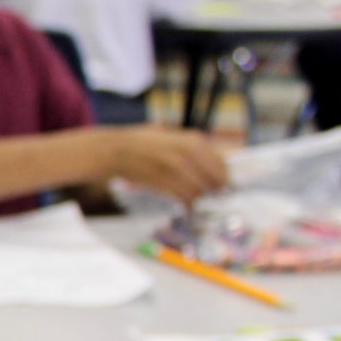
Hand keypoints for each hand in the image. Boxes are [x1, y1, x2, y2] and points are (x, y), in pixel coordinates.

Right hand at [110, 127, 229, 202]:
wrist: (117, 150)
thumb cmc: (144, 142)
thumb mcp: (174, 136)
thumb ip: (192, 146)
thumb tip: (214, 160)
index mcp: (193, 141)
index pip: (221, 165)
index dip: (223, 178)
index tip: (222, 185)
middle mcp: (187, 155)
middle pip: (213, 180)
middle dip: (215, 190)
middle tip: (213, 196)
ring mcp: (174, 169)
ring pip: (199, 190)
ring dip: (200, 198)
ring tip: (198, 200)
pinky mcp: (163, 182)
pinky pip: (183, 197)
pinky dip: (188, 203)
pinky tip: (187, 204)